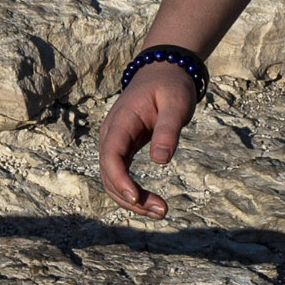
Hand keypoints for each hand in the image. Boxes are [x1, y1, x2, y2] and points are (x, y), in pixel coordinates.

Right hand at [95, 60, 197, 215]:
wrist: (163, 72)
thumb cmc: (171, 86)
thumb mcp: (176, 104)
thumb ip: (167, 130)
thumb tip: (161, 160)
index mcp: (121, 122)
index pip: (111, 155)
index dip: (119, 179)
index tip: (136, 198)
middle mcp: (111, 135)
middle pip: (109, 174)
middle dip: (130, 197)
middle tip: (162, 211)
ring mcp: (114, 142)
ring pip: (112, 179)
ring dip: (132, 200)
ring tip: (161, 212)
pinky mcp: (123, 149)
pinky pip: (120, 175)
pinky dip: (132, 193)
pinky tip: (150, 203)